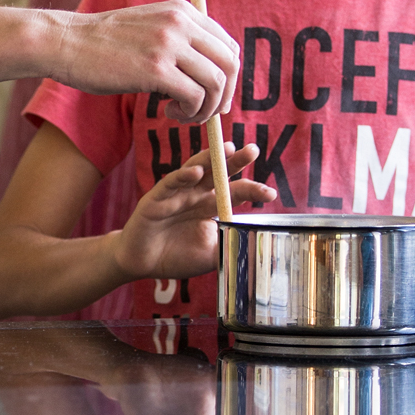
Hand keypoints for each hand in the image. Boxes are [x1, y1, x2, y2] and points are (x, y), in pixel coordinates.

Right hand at [56, 0, 240, 120]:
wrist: (66, 42)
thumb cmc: (103, 42)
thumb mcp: (148, 26)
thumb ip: (178, 38)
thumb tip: (207, 70)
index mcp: (182, 11)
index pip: (229, 45)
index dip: (230, 76)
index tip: (216, 96)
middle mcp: (181, 23)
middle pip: (230, 64)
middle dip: (225, 95)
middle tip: (208, 113)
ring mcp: (168, 45)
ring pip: (215, 83)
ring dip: (207, 108)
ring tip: (184, 115)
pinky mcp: (155, 70)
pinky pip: (194, 97)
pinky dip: (190, 112)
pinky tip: (170, 112)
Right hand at [112, 145, 273, 282]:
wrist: (143, 264)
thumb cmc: (177, 257)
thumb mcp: (211, 255)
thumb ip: (230, 245)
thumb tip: (254, 242)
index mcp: (210, 206)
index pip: (235, 192)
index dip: (252, 190)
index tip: (271, 193)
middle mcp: (195, 195)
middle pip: (219, 173)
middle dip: (237, 161)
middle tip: (253, 150)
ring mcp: (176, 194)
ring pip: (196, 170)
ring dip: (211, 159)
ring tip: (229, 150)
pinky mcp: (156, 198)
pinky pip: (171, 183)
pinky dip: (183, 176)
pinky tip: (196, 172)